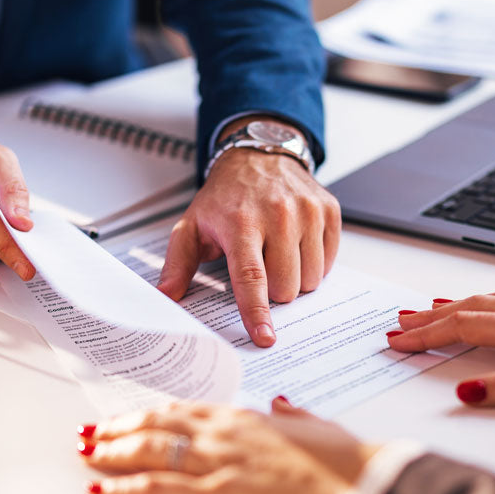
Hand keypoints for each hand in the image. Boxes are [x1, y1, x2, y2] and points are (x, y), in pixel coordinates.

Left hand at [77, 399, 374, 493]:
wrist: (359, 485)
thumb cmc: (344, 461)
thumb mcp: (316, 427)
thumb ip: (293, 415)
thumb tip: (282, 405)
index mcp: (245, 418)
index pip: (182, 411)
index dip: (149, 414)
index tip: (129, 417)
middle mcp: (224, 433)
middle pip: (156, 425)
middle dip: (119, 429)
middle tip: (92, 433)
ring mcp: (218, 461)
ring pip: (149, 450)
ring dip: (112, 452)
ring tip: (88, 454)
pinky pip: (159, 489)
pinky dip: (125, 488)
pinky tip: (104, 489)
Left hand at [156, 118, 340, 347]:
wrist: (259, 156)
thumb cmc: (225, 197)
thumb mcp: (192, 225)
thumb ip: (178, 264)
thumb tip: (165, 296)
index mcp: (241, 223)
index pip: (251, 277)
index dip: (257, 311)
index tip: (264, 337)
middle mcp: (278, 215)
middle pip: (285, 286)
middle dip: (273, 291)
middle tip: (260, 268)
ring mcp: (307, 211)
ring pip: (311, 279)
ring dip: (295, 278)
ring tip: (277, 254)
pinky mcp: (328, 210)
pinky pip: (329, 261)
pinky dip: (313, 262)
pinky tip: (296, 244)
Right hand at [390, 289, 494, 405]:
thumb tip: (466, 392)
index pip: (466, 327)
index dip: (428, 334)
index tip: (398, 341)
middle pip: (471, 306)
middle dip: (431, 316)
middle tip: (398, 324)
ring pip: (492, 297)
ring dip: (455, 303)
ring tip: (428, 308)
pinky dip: (488, 298)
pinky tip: (490, 299)